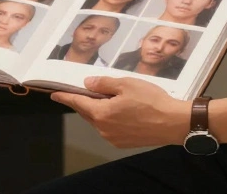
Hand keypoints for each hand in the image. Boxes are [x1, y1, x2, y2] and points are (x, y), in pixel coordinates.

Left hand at [51, 76, 191, 148]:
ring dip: (100, 110)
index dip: (65, 97)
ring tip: (114, 98)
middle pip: (88, 112)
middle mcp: (103, 129)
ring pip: (99, 121)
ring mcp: (113, 138)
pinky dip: (110, 119)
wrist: (173, 122)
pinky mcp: (123, 143)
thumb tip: (88, 84)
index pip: (77, 102)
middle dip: (86, 101)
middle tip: (89, 90)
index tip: (54, 94)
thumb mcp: (126, 84)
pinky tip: (123, 111)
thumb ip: (104, 84)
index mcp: (101, 113)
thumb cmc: (151, 101)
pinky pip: (109, 128)